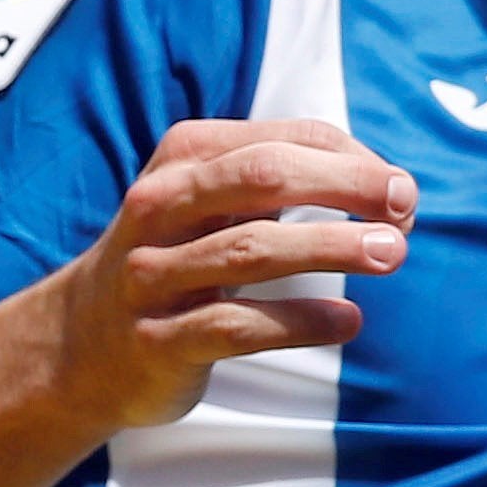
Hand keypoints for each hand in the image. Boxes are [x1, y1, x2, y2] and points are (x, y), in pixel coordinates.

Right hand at [48, 119, 417, 432]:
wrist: (81, 346)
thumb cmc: (175, 262)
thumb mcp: (211, 205)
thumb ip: (283, 185)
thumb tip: (389, 190)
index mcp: (180, 159)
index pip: (279, 140)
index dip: (350, 159)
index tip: (400, 190)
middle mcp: (158, 208)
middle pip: (262, 177)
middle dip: (345, 186)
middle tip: (406, 209)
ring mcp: (151, 276)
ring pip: (251, 250)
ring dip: (332, 247)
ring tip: (394, 254)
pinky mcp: (158, 341)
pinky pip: (237, 326)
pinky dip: (300, 322)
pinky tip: (348, 321)